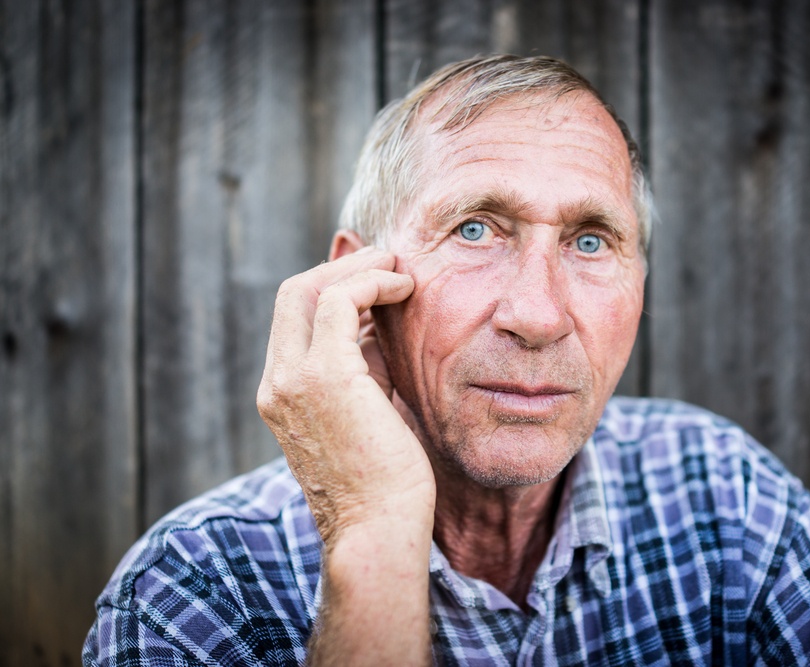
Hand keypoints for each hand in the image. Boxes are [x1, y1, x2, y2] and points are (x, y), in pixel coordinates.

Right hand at [257, 247, 434, 542]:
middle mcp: (277, 383)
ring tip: (400, 270)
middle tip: (388, 262)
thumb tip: (376, 324)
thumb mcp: (367, 409)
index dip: (333, 287)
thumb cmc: (384, 480)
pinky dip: (372, 283)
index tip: (376, 281)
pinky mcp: (324, 377)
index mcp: (282, 393)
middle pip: (292, 293)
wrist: (379, 529)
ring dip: (360, 269)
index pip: (293, 316)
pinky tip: (405, 287)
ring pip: (309, 287)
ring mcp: (292, 380)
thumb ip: (363, 367)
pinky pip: (340, 301)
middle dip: (343, 268)